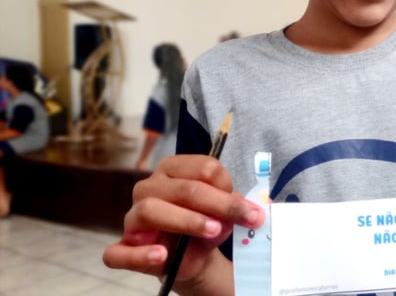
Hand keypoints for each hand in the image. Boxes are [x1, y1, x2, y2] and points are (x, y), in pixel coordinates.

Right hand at [102, 155, 263, 284]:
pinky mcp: (123, 248)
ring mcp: (133, 218)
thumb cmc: (205, 225)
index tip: (247, 206)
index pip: (202, 167)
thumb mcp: (223, 215)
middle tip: (244, 218)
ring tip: (213, 231)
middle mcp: (149, 188)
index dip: (227, 185)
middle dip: (218, 204)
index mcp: (174, 170)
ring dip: (186, 220)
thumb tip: (247, 209)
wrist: (192, 257)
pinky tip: (161, 255)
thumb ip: (231, 209)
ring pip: (150, 210)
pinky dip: (140, 254)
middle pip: (183, 188)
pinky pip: (119, 252)